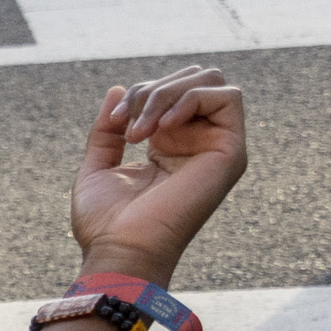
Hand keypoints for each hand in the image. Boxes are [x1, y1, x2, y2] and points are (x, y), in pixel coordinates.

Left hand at [65, 66, 246, 282]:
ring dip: (167, 94)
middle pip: (193, 78)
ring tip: (141, 131)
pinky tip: (163, 128)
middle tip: (129, 124)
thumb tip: (118, 88)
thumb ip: (108, 128)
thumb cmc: (107, 224)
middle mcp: (198, 142)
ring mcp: (217, 147)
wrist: (121, 252)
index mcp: (170, 145)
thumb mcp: (98, 166)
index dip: (141, 93)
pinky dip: (190, 100)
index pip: (170, 90)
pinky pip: (228, 98)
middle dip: (155, 89)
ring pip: (209, 82)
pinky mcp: (231, 152)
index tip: (115, 121)